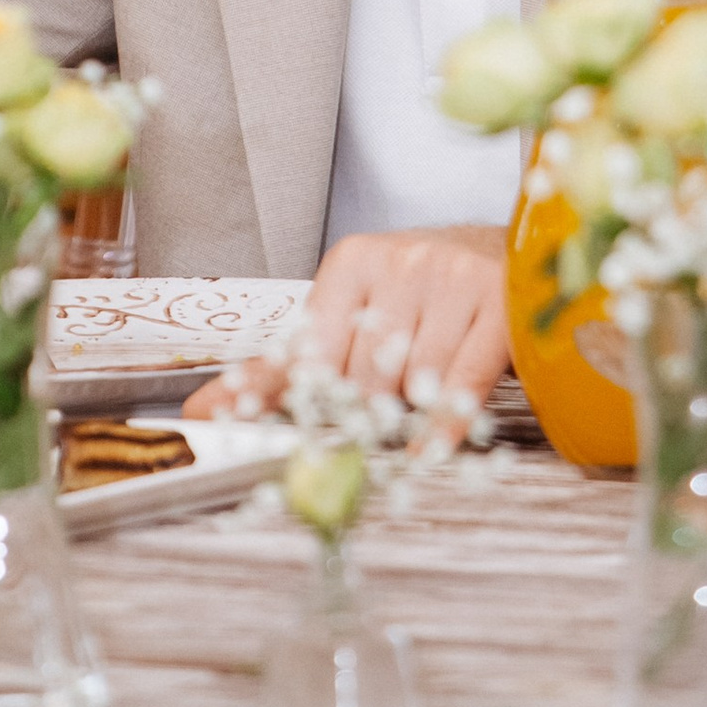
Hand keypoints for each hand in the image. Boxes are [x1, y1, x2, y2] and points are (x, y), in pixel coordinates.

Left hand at [188, 224, 507, 422]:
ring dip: (410, 418)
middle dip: (366, 416)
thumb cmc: (417, 296)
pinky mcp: (498, 307)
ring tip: (409, 423)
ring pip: (415, 382)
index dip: (312, 402)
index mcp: (351, 264)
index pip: (315, 350)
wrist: (504, 255)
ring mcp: (451, 281)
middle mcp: (399, 263)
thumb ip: (279, 370)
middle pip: (365, 374)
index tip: (305, 440)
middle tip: (365, 440)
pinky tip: (431, 451)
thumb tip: (202, 412)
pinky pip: (464, 383)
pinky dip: (444, 426)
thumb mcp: (348, 318)